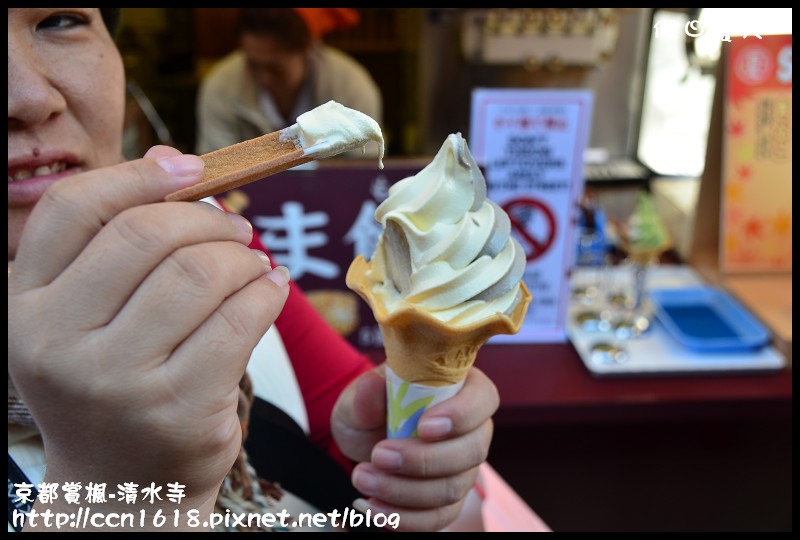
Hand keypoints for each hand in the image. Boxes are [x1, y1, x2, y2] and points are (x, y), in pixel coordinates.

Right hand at [8, 147, 289, 524]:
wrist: (124, 487)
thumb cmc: (113, 386)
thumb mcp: (88, 319)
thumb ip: (119, 239)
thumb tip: (171, 156)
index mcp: (24, 308)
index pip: (74, 210)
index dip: (138, 175)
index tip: (192, 169)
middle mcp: (58, 343)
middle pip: (148, 235)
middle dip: (210, 219)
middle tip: (238, 229)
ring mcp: (116, 381)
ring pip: (202, 274)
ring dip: (245, 258)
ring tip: (256, 265)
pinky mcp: (178, 409)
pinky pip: (241, 320)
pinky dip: (269, 293)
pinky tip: (272, 291)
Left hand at [331, 364, 498, 531]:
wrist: (363, 439)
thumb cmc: (371, 406)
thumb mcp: (362, 394)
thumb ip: (368, 393)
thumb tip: (372, 384)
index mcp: (462, 389)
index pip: (482, 399)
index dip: (461, 415)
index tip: (424, 427)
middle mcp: (473, 429)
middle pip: (472, 451)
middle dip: (424, 460)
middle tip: (379, 456)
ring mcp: (464, 467)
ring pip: (453, 487)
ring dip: (405, 490)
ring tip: (363, 478)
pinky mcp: (450, 499)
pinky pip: (439, 516)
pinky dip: (405, 517)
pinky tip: (374, 507)